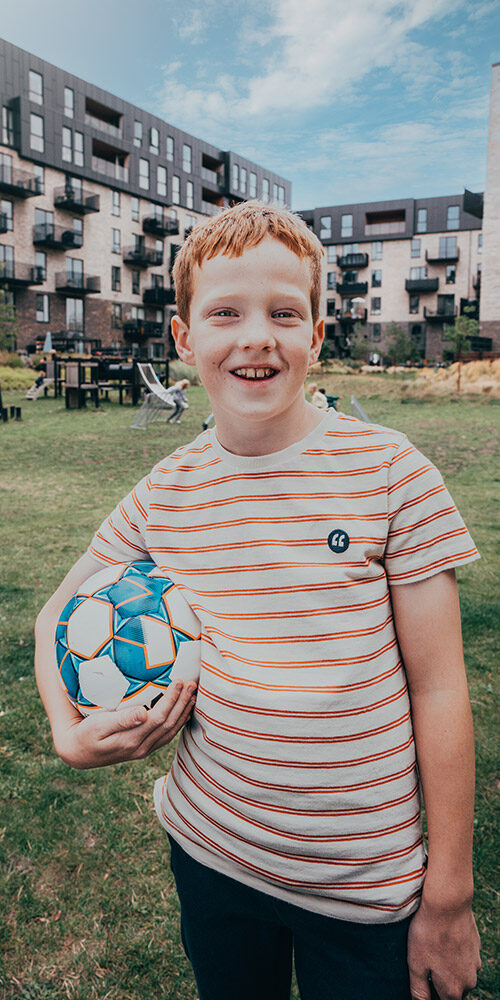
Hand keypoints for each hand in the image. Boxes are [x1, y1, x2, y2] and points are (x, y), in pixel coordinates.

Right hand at [54, 681, 196, 768]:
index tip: (179, 681)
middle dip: (182, 703)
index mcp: (132, 740)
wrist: (79, 753)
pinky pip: (166, 736)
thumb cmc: (86, 734)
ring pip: (171, 731)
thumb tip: (143, 713)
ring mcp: (144, 750)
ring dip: (183, 712)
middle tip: (192, 683)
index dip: (172, 699)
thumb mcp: (98, 725)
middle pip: (169, 723)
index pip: (159, 717)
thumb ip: (122, 720)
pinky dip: (178, 723)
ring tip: (193, 695)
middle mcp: (142, 747)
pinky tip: (183, 712)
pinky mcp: (144, 749)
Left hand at [407, 896, 480, 999]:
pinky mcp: (476, 946)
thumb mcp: (415, 964)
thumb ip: (419, 990)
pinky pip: (464, 956)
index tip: (424, 979)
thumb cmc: (428, 933)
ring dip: (448, 966)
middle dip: (440, 981)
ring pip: (460, 973)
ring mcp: (475, 963)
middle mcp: (469, 980)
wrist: (448, 902)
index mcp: (453, 989)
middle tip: (425, 960)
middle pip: (453, 990)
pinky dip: (455, 952)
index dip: (431, 994)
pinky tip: (443, 937)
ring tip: (433, 946)